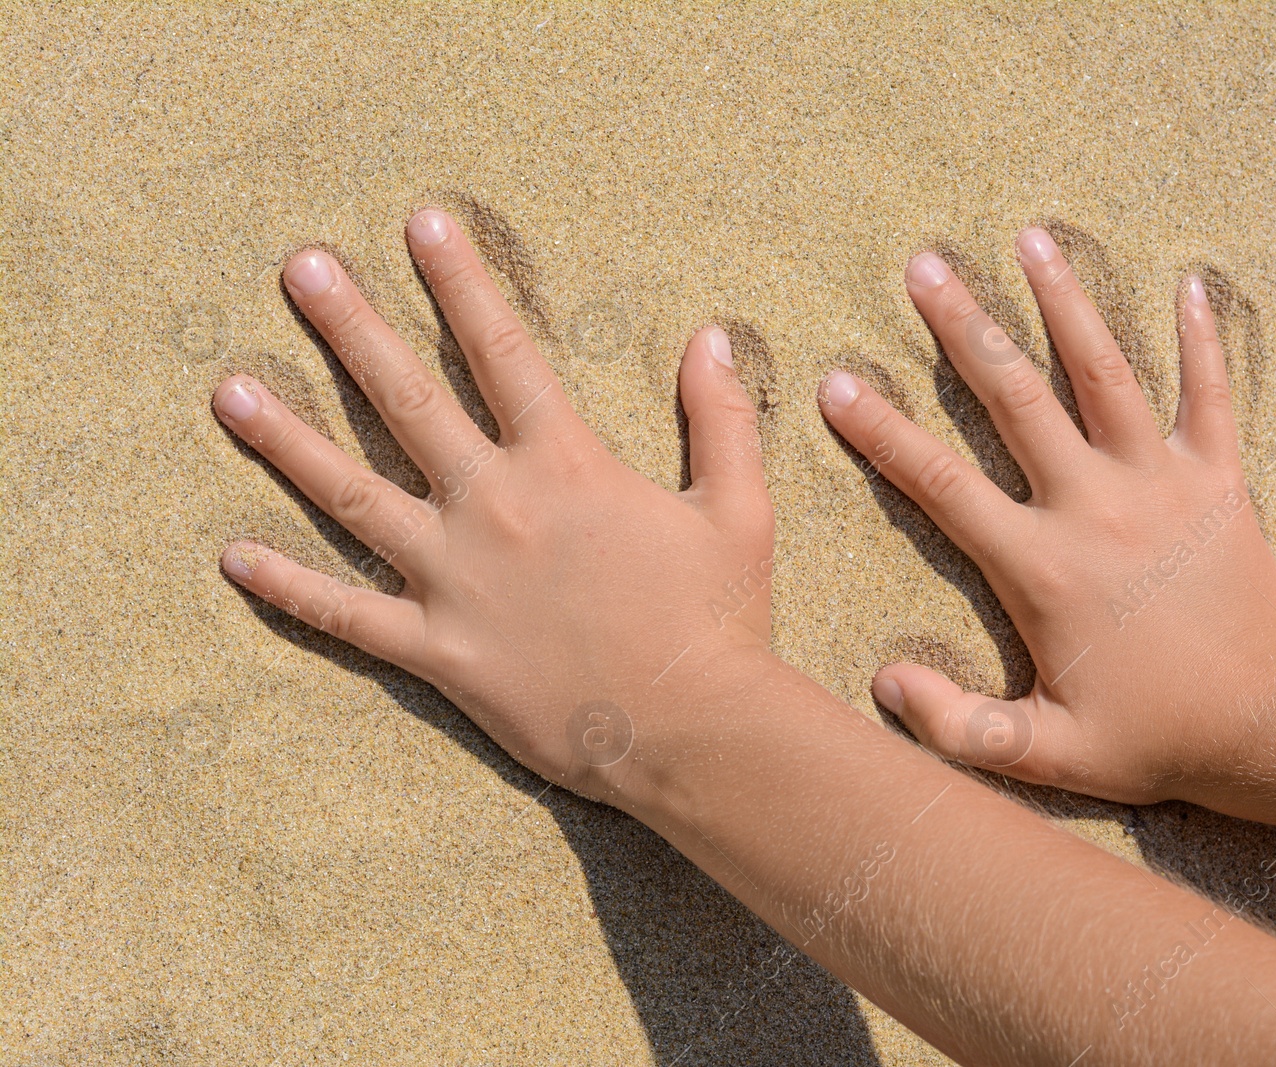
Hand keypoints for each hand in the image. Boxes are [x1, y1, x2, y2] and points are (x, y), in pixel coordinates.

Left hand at [214, 209, 775, 807]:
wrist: (691, 730)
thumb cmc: (718, 620)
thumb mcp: (739, 508)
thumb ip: (720, 418)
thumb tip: (710, 338)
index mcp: (563, 466)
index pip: (502, 353)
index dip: (462, 282)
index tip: (421, 223)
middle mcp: (494, 508)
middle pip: (407, 401)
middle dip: (351, 328)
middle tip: (298, 269)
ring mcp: (455, 580)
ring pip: (353, 497)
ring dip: (288, 441)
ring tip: (228, 391)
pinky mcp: (439, 650)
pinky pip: (348, 615)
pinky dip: (290, 587)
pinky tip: (234, 556)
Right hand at [818, 228, 1275, 803]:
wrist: (1267, 731)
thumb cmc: (1152, 740)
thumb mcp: (1043, 753)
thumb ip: (956, 724)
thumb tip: (882, 682)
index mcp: (1040, 564)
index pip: (940, 483)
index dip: (882, 432)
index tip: (837, 382)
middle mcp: (1094, 505)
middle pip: (1016, 398)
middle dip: (963, 327)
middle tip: (923, 265)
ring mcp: (1162, 484)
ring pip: (1105, 372)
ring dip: (1065, 302)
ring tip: (1031, 237)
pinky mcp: (1222, 482)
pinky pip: (1211, 396)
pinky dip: (1203, 339)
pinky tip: (1191, 283)